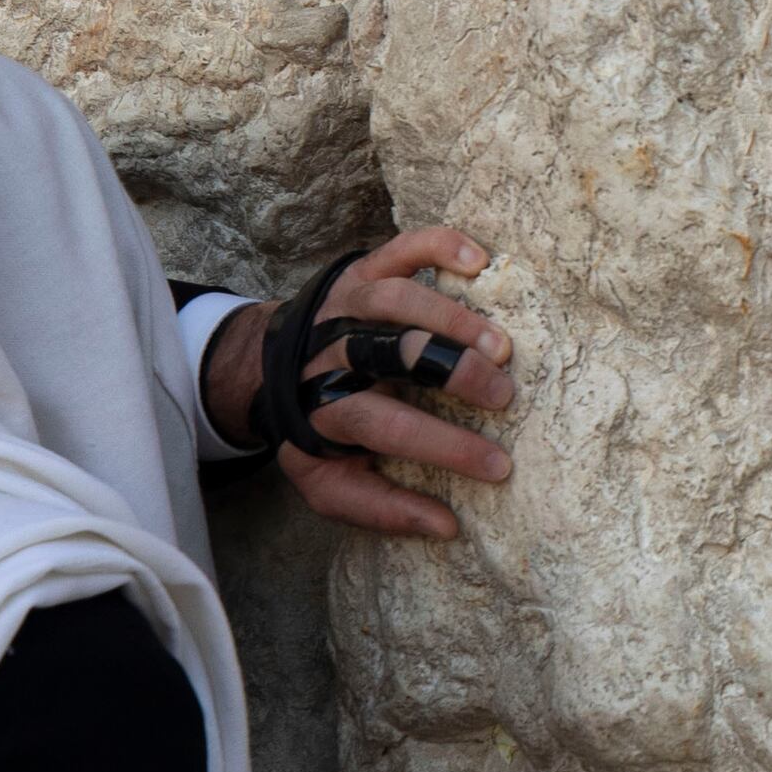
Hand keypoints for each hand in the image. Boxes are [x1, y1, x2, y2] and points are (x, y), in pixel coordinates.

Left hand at [206, 224, 520, 540]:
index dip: (445, 446)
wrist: (267, 367)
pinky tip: (478, 259)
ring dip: (453, 319)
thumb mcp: (329, 485)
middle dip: (453, 373)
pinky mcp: (361, 270)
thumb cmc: (317, 431)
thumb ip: (381, 509)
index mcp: (325, 408)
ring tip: (500, 346)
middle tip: (504, 396)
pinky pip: (401, 248)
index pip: (386, 425)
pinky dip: (439, 245)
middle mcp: (332, 350)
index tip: (498, 465)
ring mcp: (346, 304)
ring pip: (398, 298)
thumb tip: (447, 526)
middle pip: (392, 352)